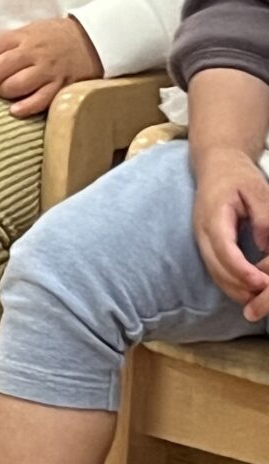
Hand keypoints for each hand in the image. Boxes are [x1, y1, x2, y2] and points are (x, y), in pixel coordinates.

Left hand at [0, 16, 103, 116]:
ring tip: (1, 94)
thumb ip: (9, 44)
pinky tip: (14, 111)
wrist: (93, 38)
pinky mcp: (62, 85)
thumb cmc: (55, 36)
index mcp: (23, 37)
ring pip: (16, 85)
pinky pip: (41, 100)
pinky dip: (25, 107)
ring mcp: (48, 70)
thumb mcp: (30, 31)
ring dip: (3, 92)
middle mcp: (34, 52)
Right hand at [193, 150, 268, 318]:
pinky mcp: (206, 245)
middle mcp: (202, 231)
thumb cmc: (237, 175)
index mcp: (213, 216)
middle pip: (216, 267)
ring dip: (236, 289)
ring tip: (260, 298)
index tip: (261, 283)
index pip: (223, 249)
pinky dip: (231, 283)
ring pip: (214, 272)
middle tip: (265, 298)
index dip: (241, 270)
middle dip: (240, 287)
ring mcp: (201, 239)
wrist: (215, 165)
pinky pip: (215, 269)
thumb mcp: (256, 189)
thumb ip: (263, 216)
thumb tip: (266, 245)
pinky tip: (250, 289)